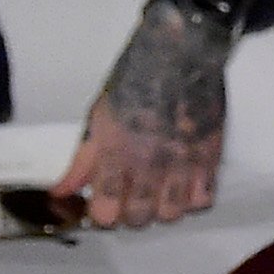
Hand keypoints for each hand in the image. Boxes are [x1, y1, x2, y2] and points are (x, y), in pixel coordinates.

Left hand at [55, 0, 230, 227]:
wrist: (180, 54)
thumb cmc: (134, 79)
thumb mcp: (98, 117)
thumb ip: (83, 159)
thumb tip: (61, 191)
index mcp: (115, 152)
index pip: (106, 212)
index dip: (102, 215)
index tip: (103, 206)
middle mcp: (149, 163)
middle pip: (140, 218)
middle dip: (131, 214)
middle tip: (131, 198)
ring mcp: (183, 163)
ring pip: (173, 214)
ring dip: (162, 208)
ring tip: (159, 192)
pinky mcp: (211, 157)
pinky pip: (204, 198)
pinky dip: (192, 197)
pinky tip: (184, 183)